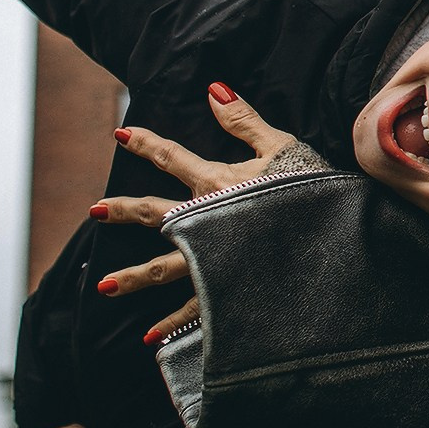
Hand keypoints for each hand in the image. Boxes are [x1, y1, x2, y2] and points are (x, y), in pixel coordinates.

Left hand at [93, 83, 297, 335]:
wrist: (333, 235)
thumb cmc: (310, 187)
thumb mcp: (281, 145)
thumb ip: (243, 119)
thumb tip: (212, 88)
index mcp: (218, 182)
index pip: (173, 158)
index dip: (147, 144)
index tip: (121, 136)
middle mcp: (206, 220)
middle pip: (156, 213)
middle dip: (125, 211)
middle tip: (95, 211)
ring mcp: (214, 257)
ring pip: (165, 267)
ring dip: (133, 278)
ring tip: (103, 287)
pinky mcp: (228, 288)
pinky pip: (194, 310)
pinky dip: (172, 325)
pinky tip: (150, 339)